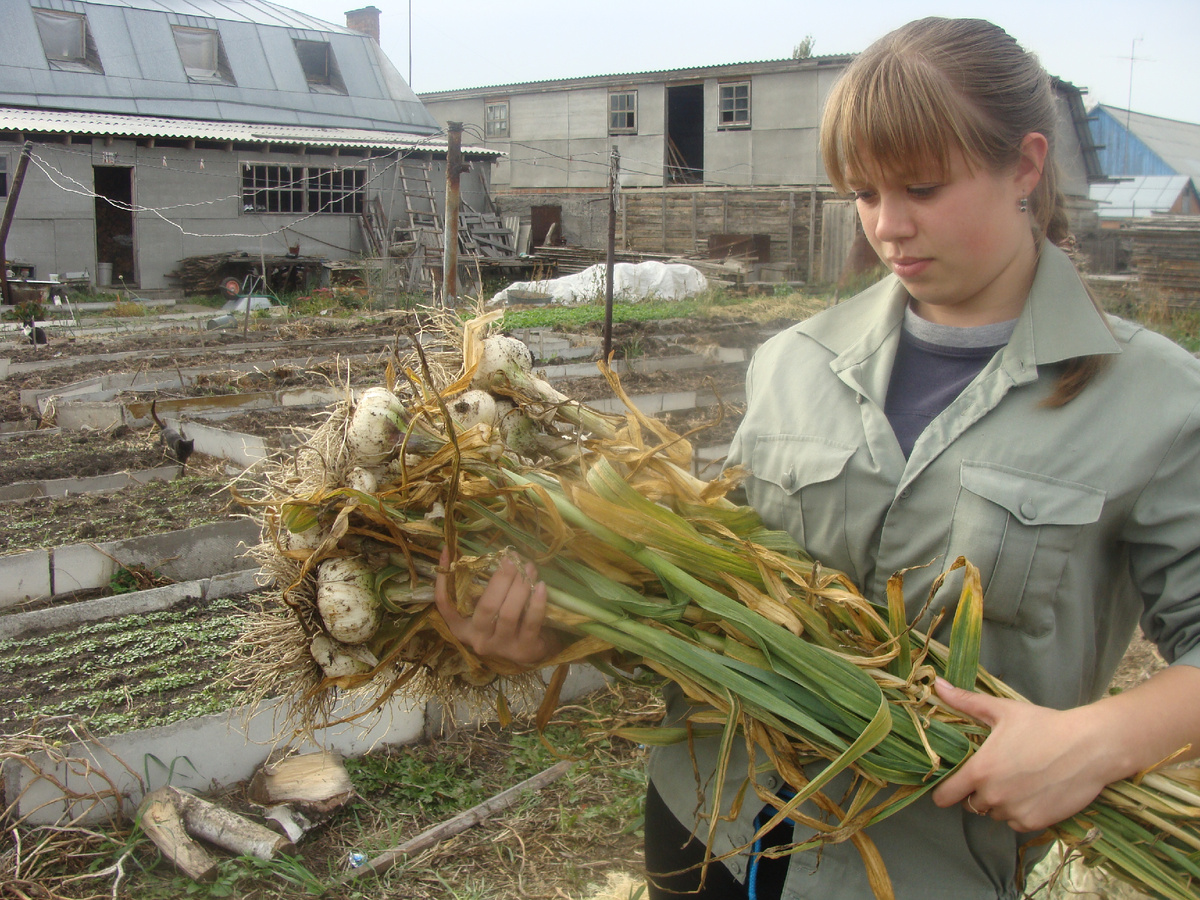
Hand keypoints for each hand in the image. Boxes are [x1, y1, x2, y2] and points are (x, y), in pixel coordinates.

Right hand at [435, 547, 560, 666]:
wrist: (531, 649)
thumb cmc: (506, 621)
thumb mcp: (489, 608)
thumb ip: (482, 588)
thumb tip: (480, 554)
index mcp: (462, 628)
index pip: (445, 605)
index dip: (443, 580)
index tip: (445, 552)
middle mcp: (478, 640)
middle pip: (487, 607)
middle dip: (501, 579)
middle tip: (512, 560)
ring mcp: (501, 646)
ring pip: (509, 614)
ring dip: (520, 587)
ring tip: (529, 569)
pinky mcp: (523, 650)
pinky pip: (530, 622)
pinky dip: (536, 602)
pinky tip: (540, 586)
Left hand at [930, 678, 1118, 831]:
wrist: (1090, 747)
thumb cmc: (1043, 725)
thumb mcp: (1002, 710)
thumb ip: (965, 702)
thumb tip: (936, 684)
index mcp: (980, 771)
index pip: (945, 796)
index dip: (943, 791)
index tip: (950, 785)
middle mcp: (993, 796)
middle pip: (971, 803)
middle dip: (978, 791)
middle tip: (996, 772)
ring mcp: (1014, 812)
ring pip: (994, 813)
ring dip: (999, 802)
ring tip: (1018, 779)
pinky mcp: (1035, 822)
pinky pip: (1016, 822)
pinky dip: (1019, 811)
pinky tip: (1032, 792)